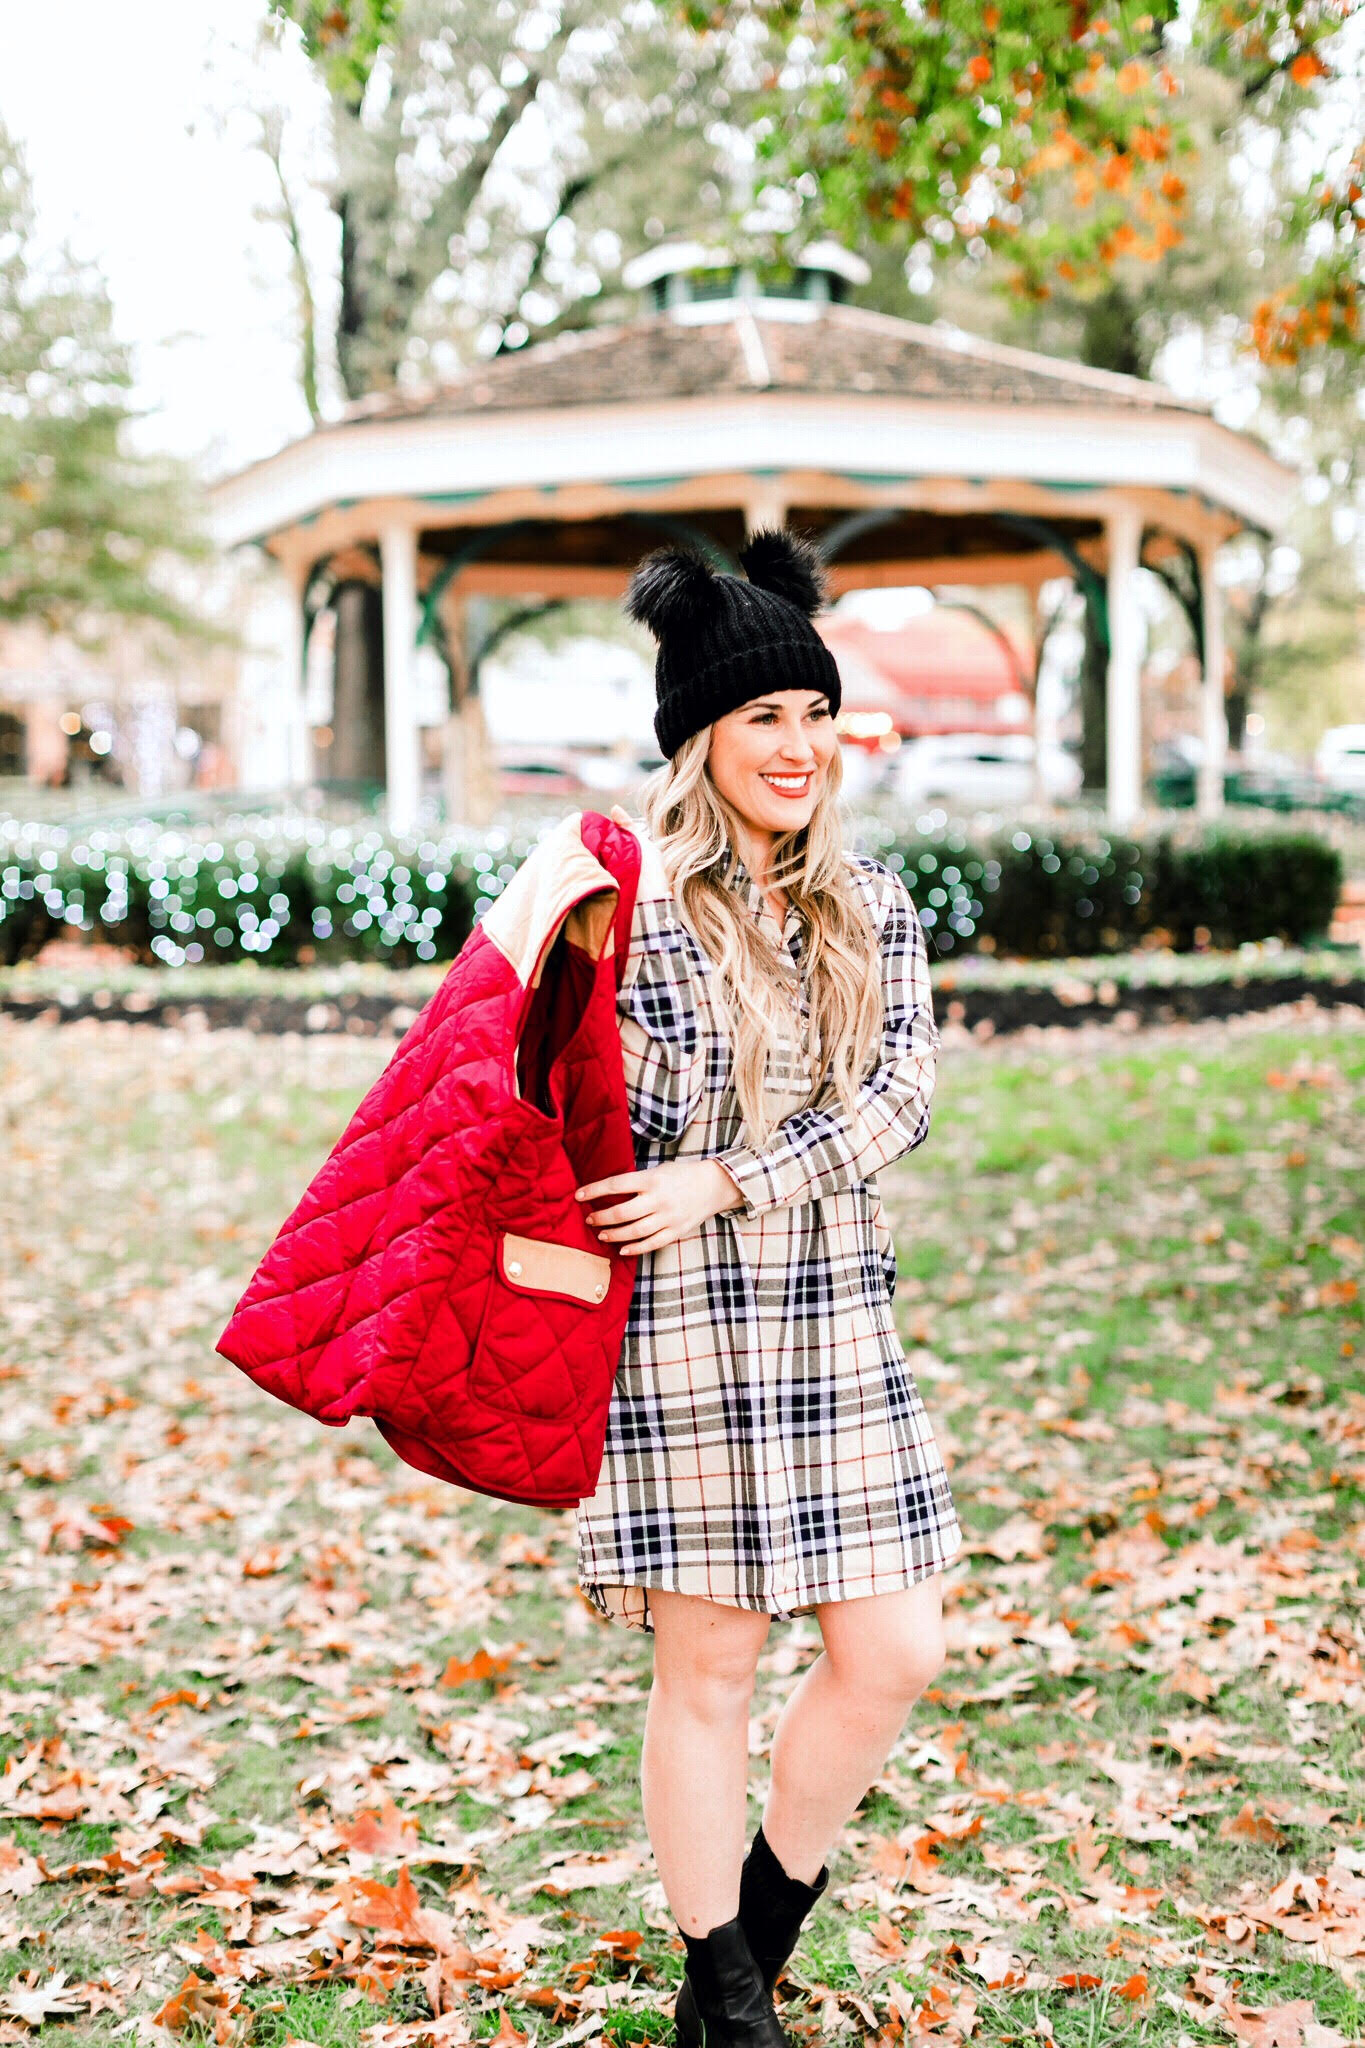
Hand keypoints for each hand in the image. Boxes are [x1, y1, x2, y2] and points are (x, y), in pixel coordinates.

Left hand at [574, 1158, 744, 1255]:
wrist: (712, 1185)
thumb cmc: (679, 1175)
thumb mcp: (658, 1170)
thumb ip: (636, 1181)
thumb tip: (606, 1191)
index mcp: (652, 1180)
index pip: (616, 1185)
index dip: (594, 1190)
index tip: (579, 1195)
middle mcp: (659, 1199)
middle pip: (622, 1212)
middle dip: (601, 1217)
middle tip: (589, 1218)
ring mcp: (668, 1217)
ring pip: (634, 1231)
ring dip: (614, 1234)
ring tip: (601, 1234)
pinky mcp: (676, 1232)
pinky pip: (652, 1243)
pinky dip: (635, 1249)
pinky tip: (622, 1250)